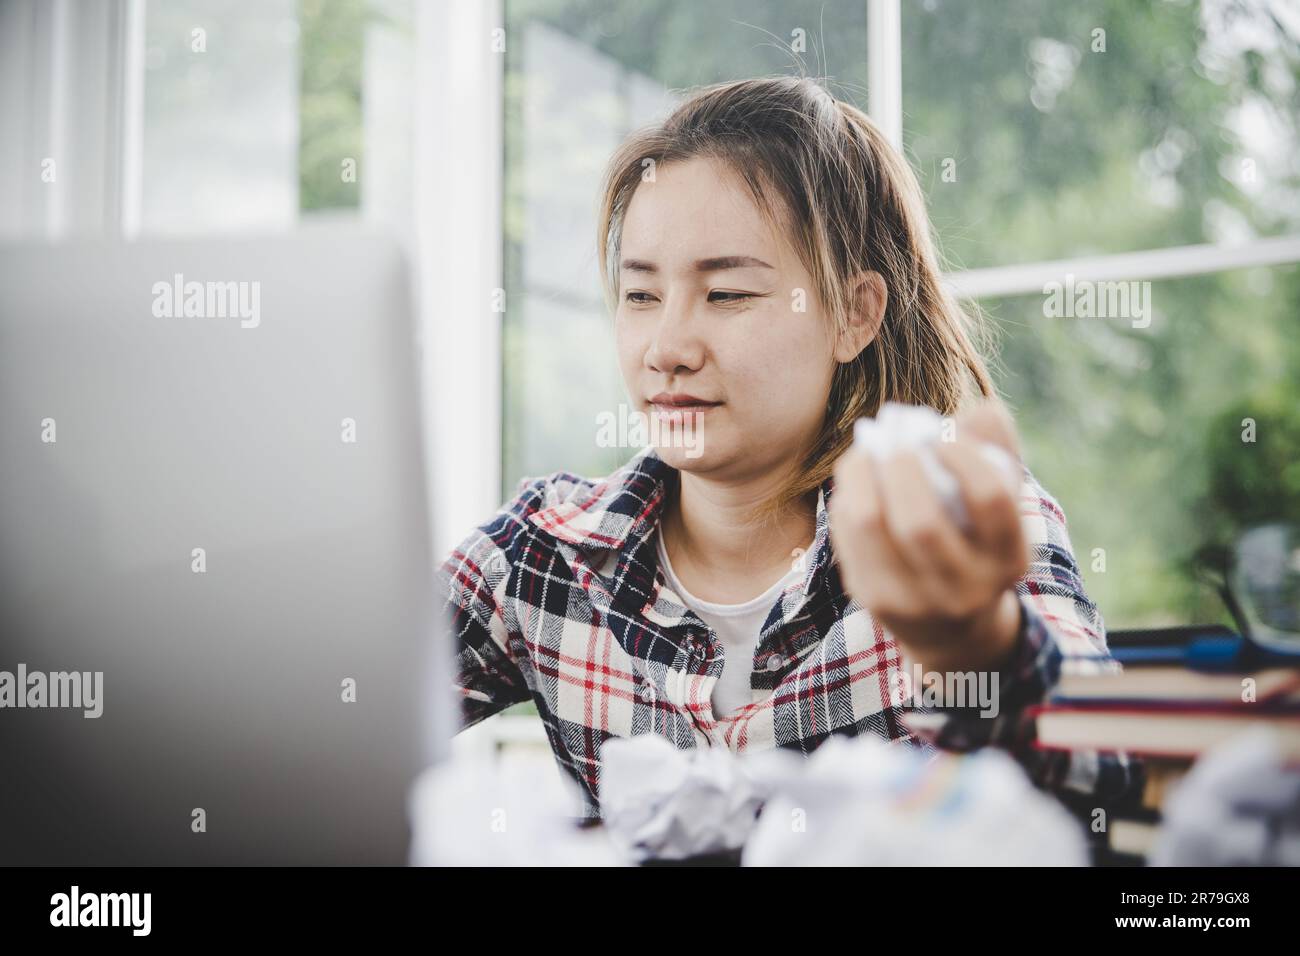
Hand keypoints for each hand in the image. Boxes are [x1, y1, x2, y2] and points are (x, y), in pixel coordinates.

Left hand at [828, 401, 1029, 674]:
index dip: (963, 454)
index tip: (942, 429)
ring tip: (867, 448)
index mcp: (1008, 559)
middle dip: (901, 465)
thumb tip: (983, 410)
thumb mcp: (1001, 507)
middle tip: (894, 431)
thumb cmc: (977, 542)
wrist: (954, 627)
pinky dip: (847, 497)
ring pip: (872, 528)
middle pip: (922, 523)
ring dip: (863, 475)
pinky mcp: (874, 600)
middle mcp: (965, 590)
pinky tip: (855, 478)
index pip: (990, 499)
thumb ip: (998, 452)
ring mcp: (915, 602)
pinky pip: (848, 537)